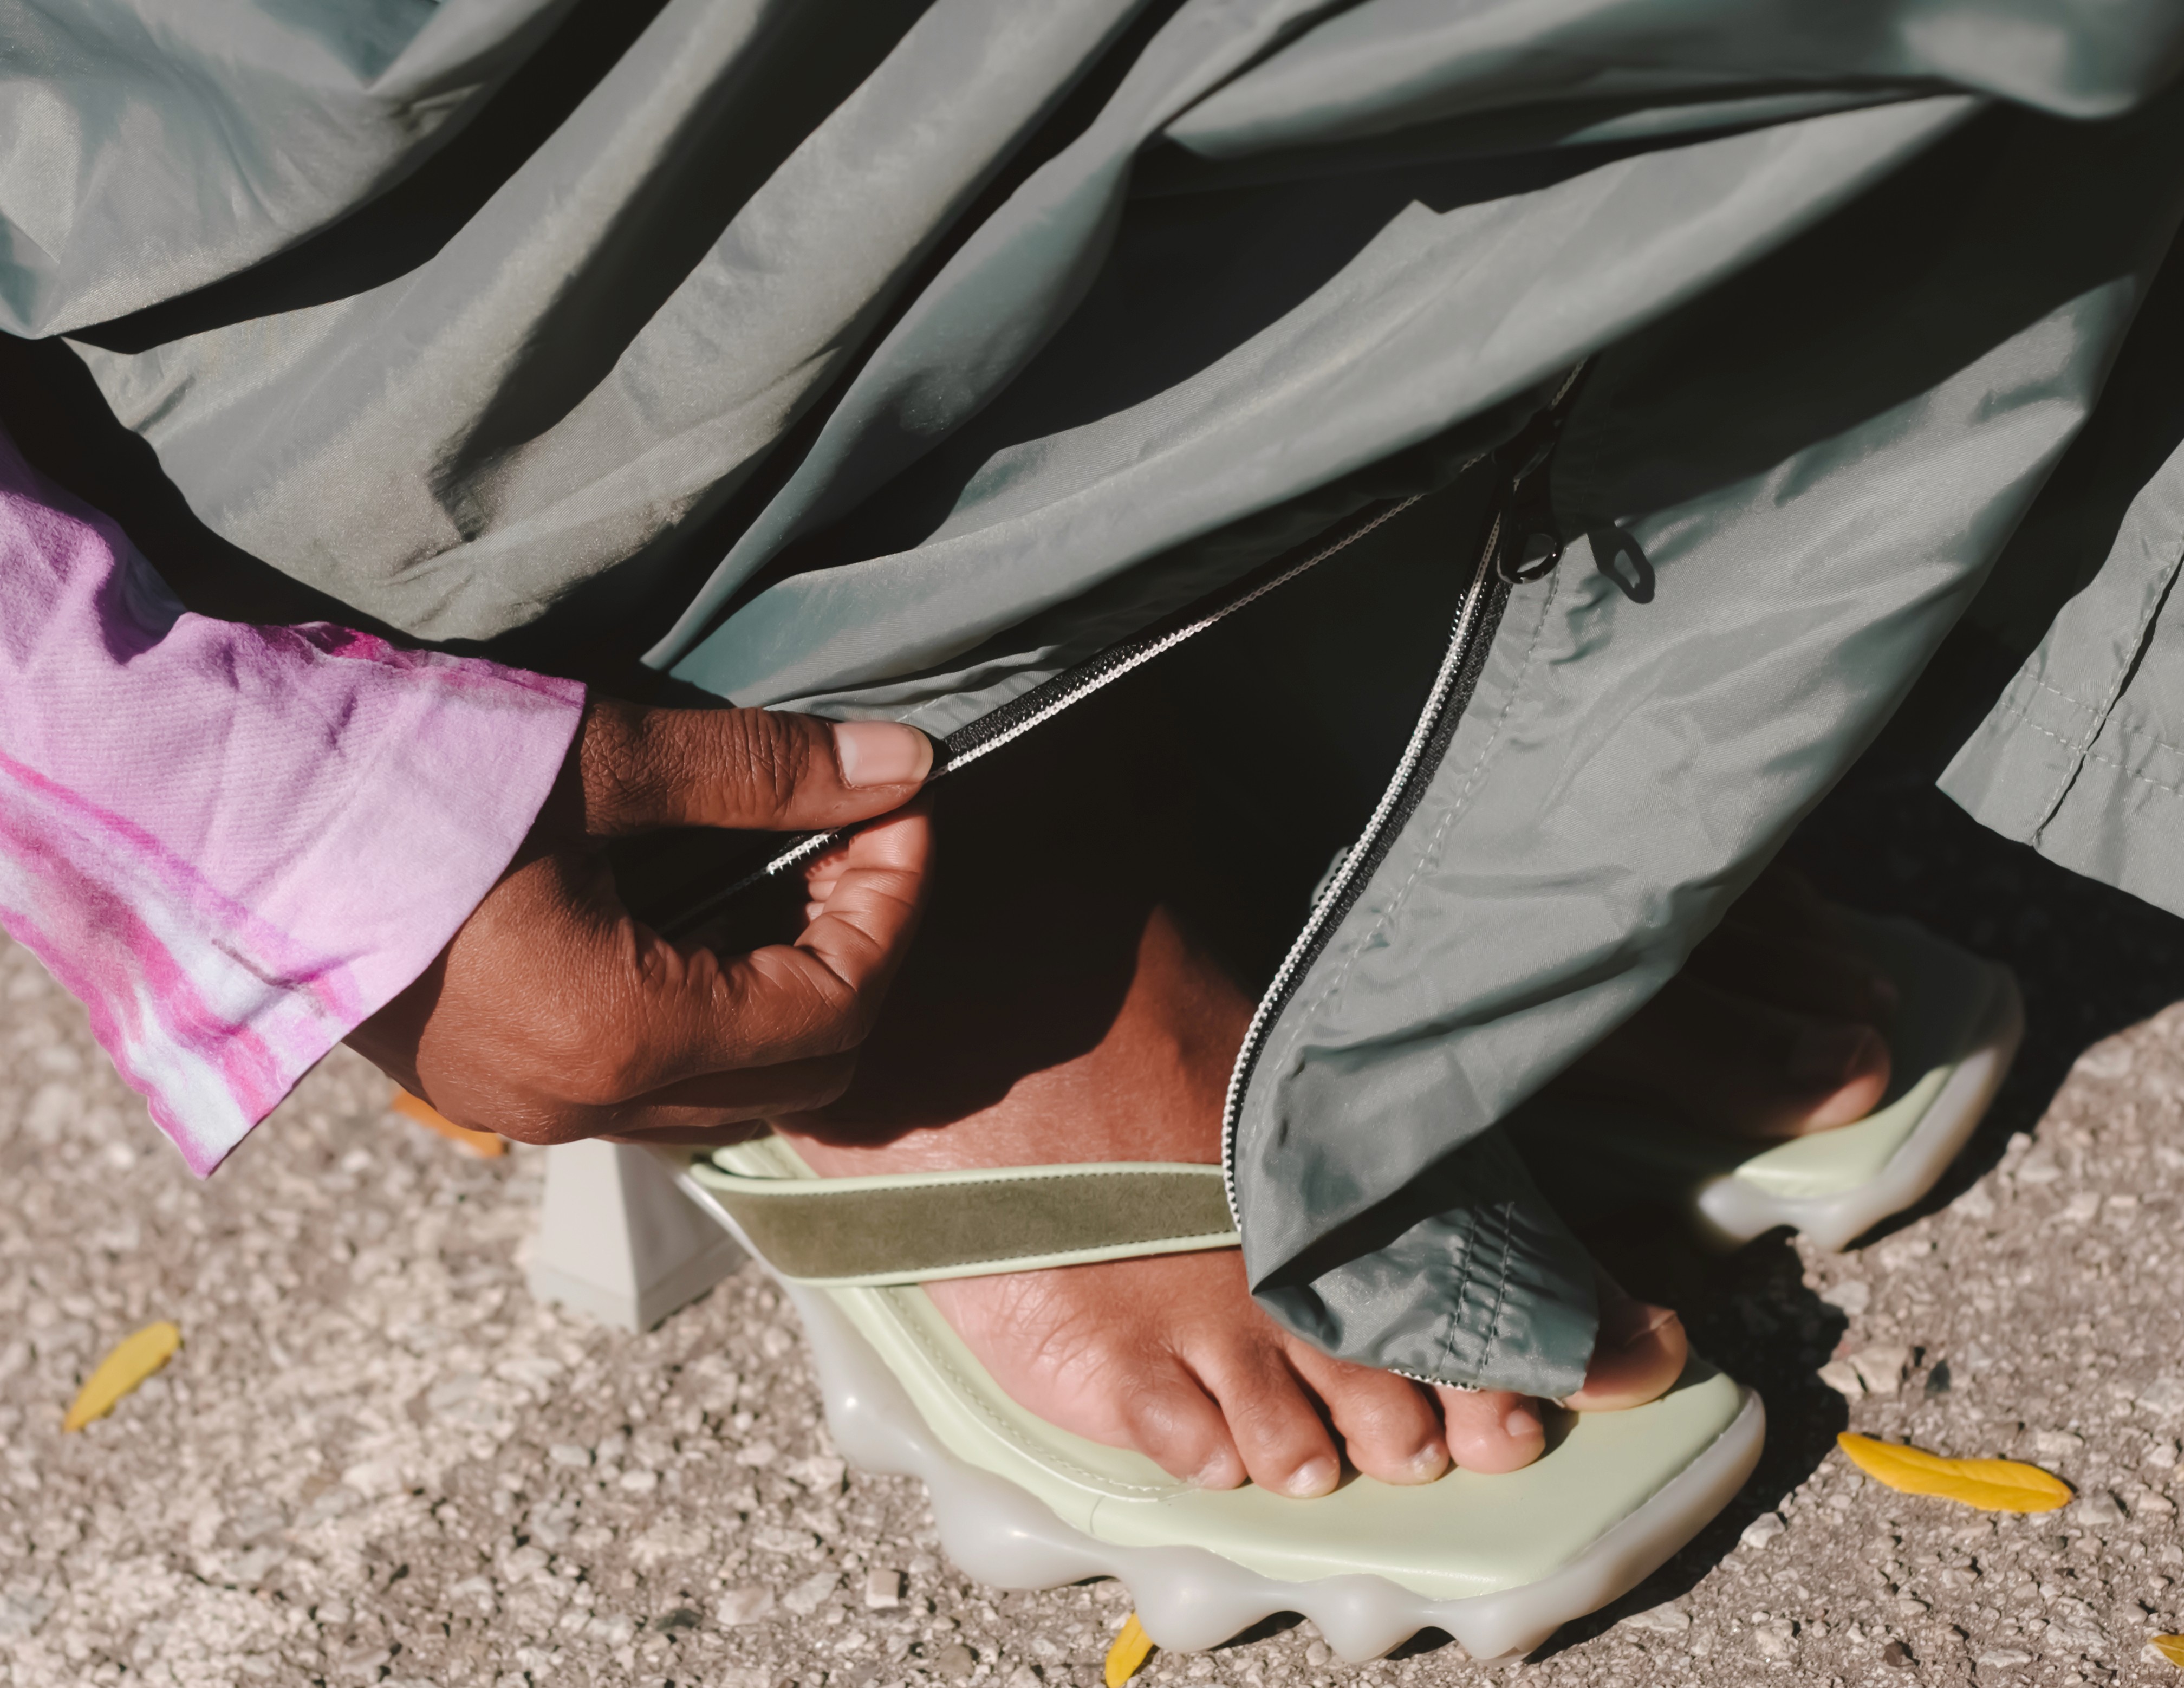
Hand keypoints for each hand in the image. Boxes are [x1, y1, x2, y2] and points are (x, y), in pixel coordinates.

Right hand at [348, 698, 933, 1143]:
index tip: (904, 808)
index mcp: (622, 1034)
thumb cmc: (400, 775)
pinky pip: (653, 1081)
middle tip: (854, 838)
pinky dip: (710, 1007)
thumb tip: (903, 766)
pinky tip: (697, 912)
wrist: (210, 807)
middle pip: (801, 1071)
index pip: (838, 1009)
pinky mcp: (491, 1087)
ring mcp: (529, 1111)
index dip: (897, 905)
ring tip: (784, 869)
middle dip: (856, 951)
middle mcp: (583, 1105)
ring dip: (785, 987)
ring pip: (729, 1087)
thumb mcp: (602, 758)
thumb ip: (764, 773)